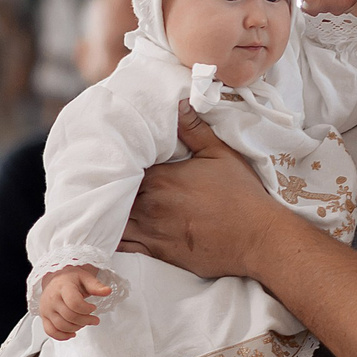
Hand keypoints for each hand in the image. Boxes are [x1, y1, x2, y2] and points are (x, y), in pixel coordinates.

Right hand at [39, 266, 111, 338]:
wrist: (55, 279)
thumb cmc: (71, 279)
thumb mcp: (85, 277)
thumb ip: (96, 285)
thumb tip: (107, 291)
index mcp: (63, 287)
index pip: (74, 303)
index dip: (87, 309)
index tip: (93, 307)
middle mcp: (52, 298)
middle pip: (69, 316)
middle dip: (86, 320)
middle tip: (94, 319)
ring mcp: (46, 309)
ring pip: (61, 326)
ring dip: (77, 328)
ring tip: (85, 323)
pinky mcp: (44, 317)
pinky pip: (50, 331)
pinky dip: (62, 336)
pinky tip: (72, 333)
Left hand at [118, 104, 287, 278]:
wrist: (257, 239)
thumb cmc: (242, 196)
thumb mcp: (221, 154)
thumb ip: (194, 130)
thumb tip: (179, 103)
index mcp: (160, 178)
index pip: (123, 167)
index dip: (117, 163)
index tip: (115, 158)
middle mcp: (149, 205)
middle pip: (112, 193)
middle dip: (108, 186)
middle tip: (101, 179)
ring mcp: (150, 232)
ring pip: (111, 221)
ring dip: (105, 213)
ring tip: (99, 204)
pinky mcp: (156, 254)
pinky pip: (121, 248)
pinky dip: (109, 239)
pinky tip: (105, 232)